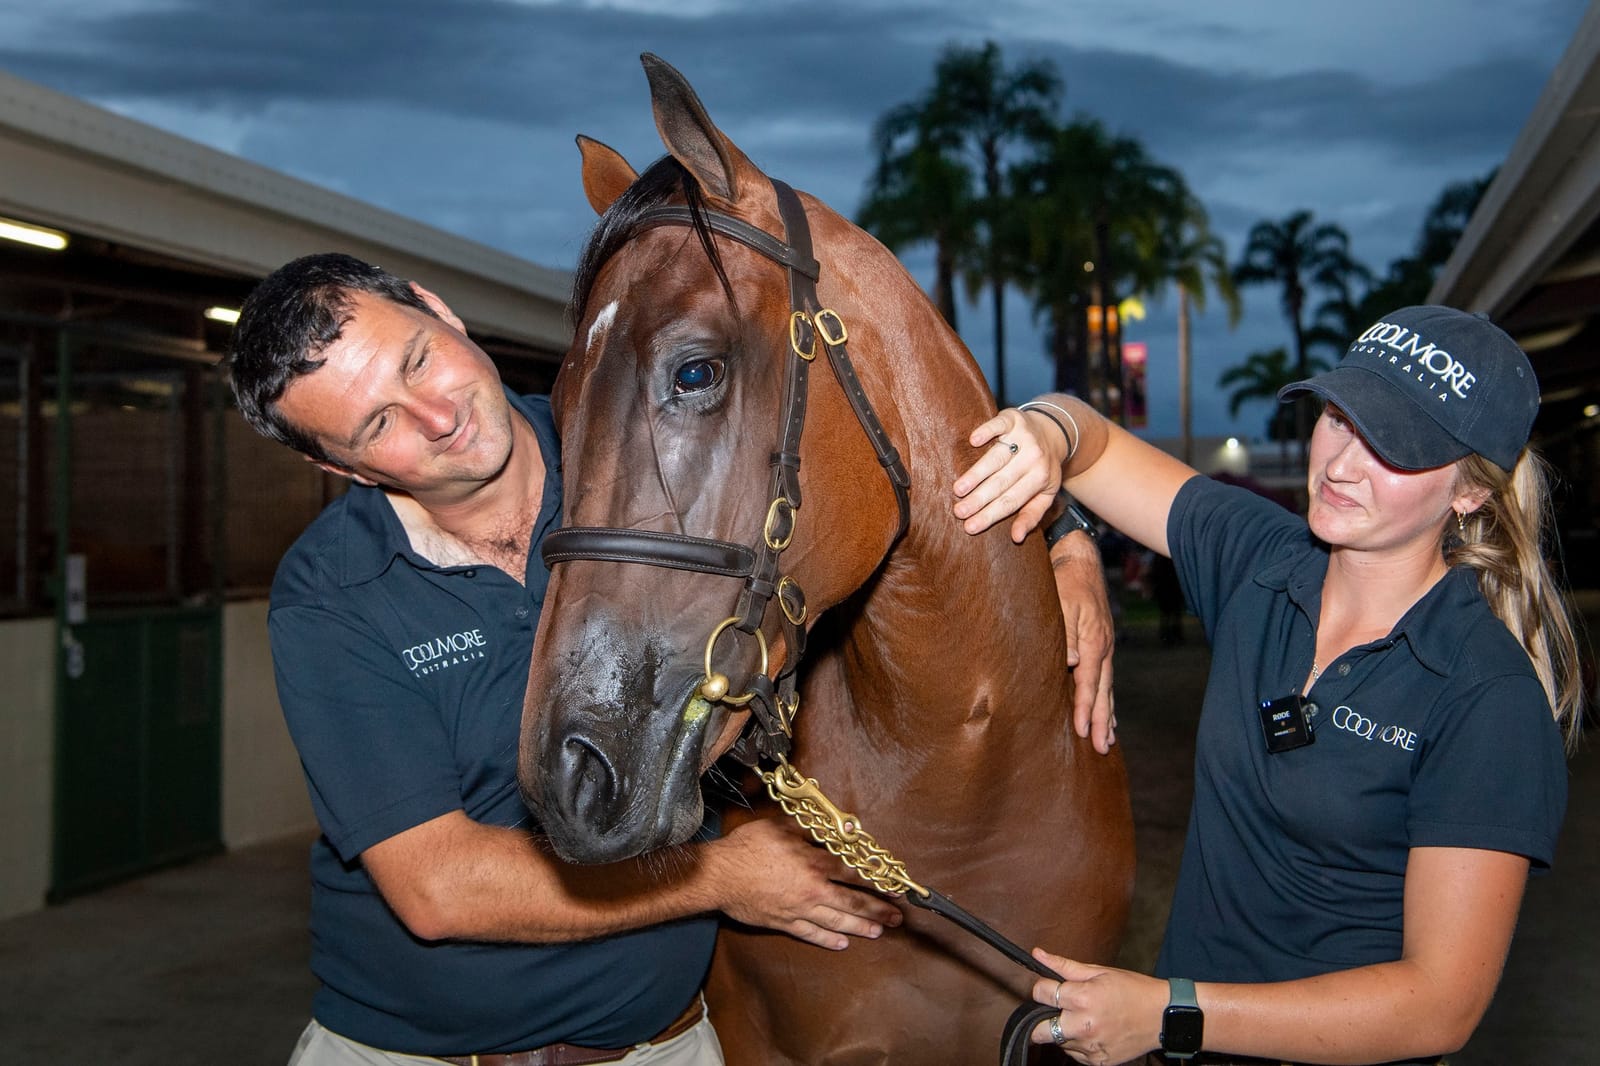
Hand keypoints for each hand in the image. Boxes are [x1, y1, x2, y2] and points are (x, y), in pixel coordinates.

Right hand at [705, 817, 902, 949]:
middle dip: (877, 911)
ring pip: (836, 922)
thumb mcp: (780, 827)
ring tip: (878, 933)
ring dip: (860, 928)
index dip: (877, 881)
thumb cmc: (748, 848)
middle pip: (852, 903)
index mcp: (814, 864)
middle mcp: (812, 891)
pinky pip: (810, 934)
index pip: (854, 874)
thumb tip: (835, 826)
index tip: (894, 888)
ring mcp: (798, 910)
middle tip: (896, 918)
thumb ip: (810, 827)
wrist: (719, 876)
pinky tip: (841, 944)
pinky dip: (827, 940)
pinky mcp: (783, 922)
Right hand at [952, 409, 1068, 541]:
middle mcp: (1034, 458)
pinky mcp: (1014, 419)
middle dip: (979, 499)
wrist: (1054, 432)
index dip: (990, 515)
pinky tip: (973, 441)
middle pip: (1002, 482)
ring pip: (996, 458)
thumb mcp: (1045, 495)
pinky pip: (999, 425)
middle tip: (958, 512)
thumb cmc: (1043, 469)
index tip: (970, 527)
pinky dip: (987, 432)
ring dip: (976, 473)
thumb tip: (1016, 538)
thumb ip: (1031, 516)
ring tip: (958, 489)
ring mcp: (1024, 437)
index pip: (1011, 501)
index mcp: (1041, 479)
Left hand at [1028, 948, 1165, 1064]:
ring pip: (1057, 1041)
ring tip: (1084, 1017)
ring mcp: (1090, 1048)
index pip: (1040, 994)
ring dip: (1063, 1030)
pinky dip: (1077, 1043)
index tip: (1050, 987)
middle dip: (1041, 1018)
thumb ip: (1064, 966)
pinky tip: (1093, 1030)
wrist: (1163, 1016)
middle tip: (1057, 1010)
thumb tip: (1038, 954)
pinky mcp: (1098, 1062)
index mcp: (1082, 999)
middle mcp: (1083, 1027)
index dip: (1042, 988)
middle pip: (1038, 1030)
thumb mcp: (1099, 972)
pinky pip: (1074, 1054)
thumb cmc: (1133, 990)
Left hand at [1051, 537, 1115, 751]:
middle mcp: (1103, 647)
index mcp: (1093, 641)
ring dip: (1106, 714)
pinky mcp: (1102, 644)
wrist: (1080, 560)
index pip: (1088, 682)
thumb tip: (1071, 663)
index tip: (1081, 731)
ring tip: (1108, 740)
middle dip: (1101, 721)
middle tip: (1102, 748)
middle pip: (1103, 692)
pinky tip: (1107, 713)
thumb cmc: (1065, 581)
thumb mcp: (1061, 602)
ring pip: (1108, 687)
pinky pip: (1106, 678)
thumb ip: (1066, 633)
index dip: (1084, 708)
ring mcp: (1106, 646)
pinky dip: (1107, 699)